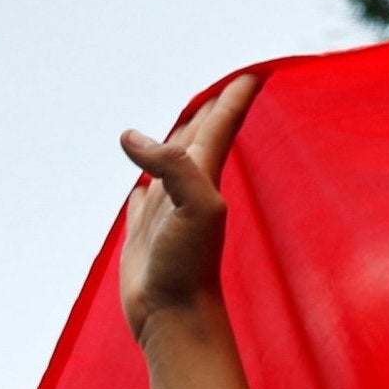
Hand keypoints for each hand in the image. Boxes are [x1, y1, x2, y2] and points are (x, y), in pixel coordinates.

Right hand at [118, 73, 262, 340]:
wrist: (176, 317)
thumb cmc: (190, 267)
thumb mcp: (194, 209)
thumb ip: (173, 168)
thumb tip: (131, 136)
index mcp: (206, 177)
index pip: (222, 125)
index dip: (236, 97)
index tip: (256, 71)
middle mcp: (190, 189)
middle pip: (200, 137)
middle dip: (213, 109)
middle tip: (230, 85)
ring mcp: (168, 209)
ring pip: (171, 162)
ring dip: (179, 139)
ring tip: (189, 120)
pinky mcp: (145, 230)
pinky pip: (144, 195)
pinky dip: (145, 176)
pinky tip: (145, 177)